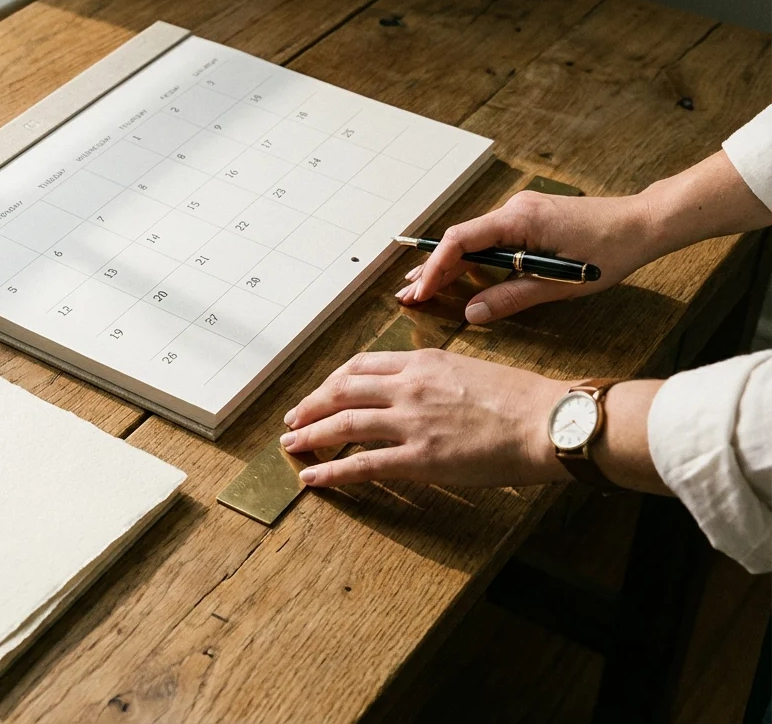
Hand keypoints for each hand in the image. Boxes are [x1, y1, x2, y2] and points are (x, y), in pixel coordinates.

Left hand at [280, 349, 570, 487]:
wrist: (549, 422)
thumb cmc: (522, 399)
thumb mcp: (470, 368)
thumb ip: (434, 376)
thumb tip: (414, 387)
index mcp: (423, 362)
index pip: (361, 365)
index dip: (332, 381)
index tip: (322, 392)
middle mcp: (409, 387)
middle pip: (341, 391)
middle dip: (311, 406)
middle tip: (293, 418)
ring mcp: (411, 423)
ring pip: (343, 425)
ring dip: (310, 435)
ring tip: (291, 445)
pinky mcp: (419, 459)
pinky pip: (361, 465)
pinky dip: (331, 472)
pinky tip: (313, 477)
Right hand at [398, 189, 660, 323]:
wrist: (644, 223)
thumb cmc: (611, 251)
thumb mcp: (561, 285)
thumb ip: (512, 297)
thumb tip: (472, 313)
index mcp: (519, 220)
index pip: (461, 240)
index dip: (435, 268)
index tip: (419, 291)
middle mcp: (514, 210)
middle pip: (460, 240)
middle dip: (432, 269)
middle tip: (407, 295)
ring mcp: (521, 213)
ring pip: (473, 240)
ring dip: (449, 265)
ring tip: (422, 288)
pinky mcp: (529, 220)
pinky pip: (489, 239)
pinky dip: (470, 259)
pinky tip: (457, 275)